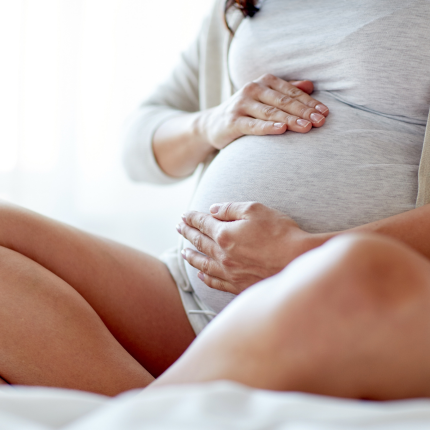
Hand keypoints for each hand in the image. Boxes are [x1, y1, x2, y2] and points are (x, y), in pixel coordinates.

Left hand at [177, 202, 315, 294]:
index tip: (184, 215)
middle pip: (200, 242)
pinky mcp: (239, 285)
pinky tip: (200, 275)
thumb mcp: (255, 210)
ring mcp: (230, 272)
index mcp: (225, 234)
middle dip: (187, 233)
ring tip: (183, 252)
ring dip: (191, 256)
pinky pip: (215, 282)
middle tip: (179, 228)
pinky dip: (205, 277)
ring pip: (203, 264)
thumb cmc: (280, 232)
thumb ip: (230, 209)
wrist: (298, 259)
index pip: (203, 223)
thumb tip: (212, 209)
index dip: (192, 218)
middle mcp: (223, 254)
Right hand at [197, 74, 328, 149]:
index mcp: (264, 81)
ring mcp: (241, 104)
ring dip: (291, 120)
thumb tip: (310, 85)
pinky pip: (253, 125)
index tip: (325, 113)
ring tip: (307, 127)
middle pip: (284, 101)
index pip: (292, 92)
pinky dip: (268, 127)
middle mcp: (253, 89)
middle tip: (321, 121)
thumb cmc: (245, 112)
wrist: (213, 124)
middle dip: (304, 112)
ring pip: (271, 112)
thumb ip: (287, 91)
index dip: (310, 103)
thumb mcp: (265, 98)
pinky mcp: (232, 121)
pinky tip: (281, 129)